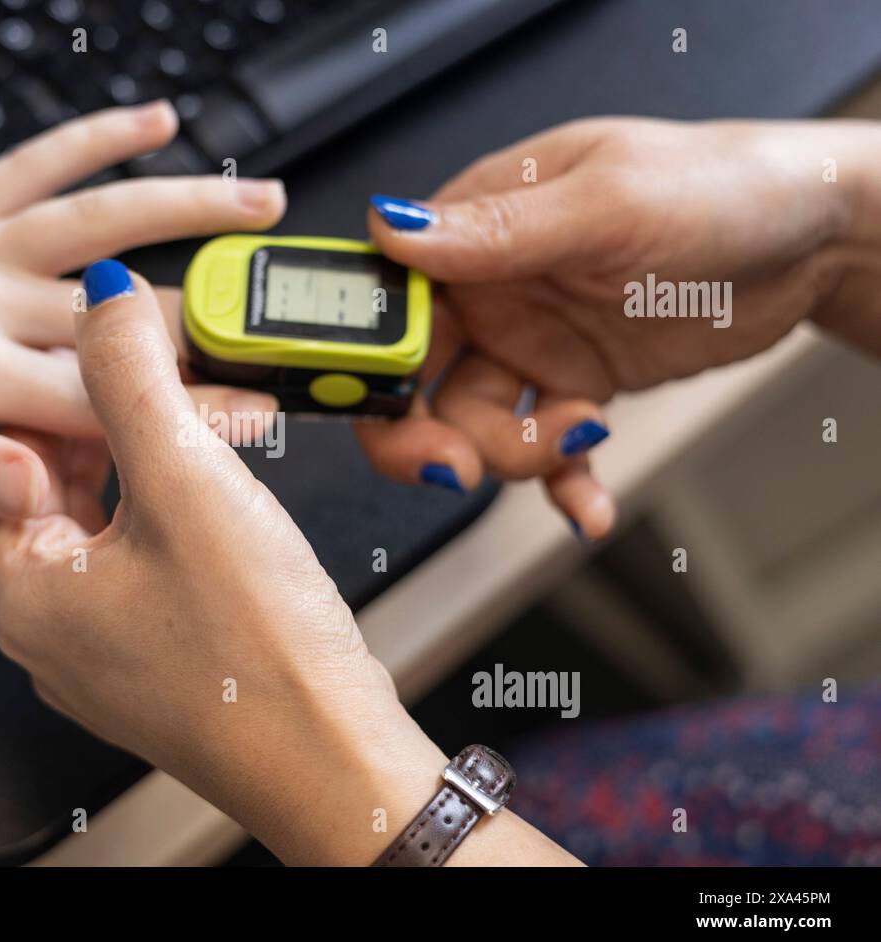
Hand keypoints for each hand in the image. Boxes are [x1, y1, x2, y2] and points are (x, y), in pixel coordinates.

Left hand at [0, 101, 283, 519]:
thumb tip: (32, 486)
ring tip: (260, 201)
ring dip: (183, 205)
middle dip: (206, 317)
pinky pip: (34, 162)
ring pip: (95, 217)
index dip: (185, 410)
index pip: (100, 401)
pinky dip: (94, 135)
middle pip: (117, 310)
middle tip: (282, 322)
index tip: (259, 410)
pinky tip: (153, 119)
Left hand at [0, 261, 450, 865]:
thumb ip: (134, 379)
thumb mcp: (187, 485)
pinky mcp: (156, 661)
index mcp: (23, 591)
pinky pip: (151, 564)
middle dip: (136, 421)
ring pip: (118, 521)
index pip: (18, 449)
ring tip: (226, 427)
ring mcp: (103, 651)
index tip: (132, 343)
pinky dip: (188, 517)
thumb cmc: (257, 653)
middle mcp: (48, 629)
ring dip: (170, 464)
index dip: (79, 383)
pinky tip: (235, 495)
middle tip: (196, 380)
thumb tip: (101, 296)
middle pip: (71, 483)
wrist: (333, 764)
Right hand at [359, 117, 880, 538]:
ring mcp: (530, 339)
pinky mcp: (574, 381)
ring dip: (517, 453)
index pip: (389, 298)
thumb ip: (500, 229)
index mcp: (478, 226)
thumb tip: (395, 230)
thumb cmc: (721, 187)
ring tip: (581, 439)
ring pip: (473, 425)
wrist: (816, 237)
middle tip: (454, 466)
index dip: (374, 359)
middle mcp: (491, 286)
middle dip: (423, 434)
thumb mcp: (609, 204)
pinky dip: (560, 483)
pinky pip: (542, 448)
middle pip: (413, 378)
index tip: (398, 403)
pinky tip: (586, 505)